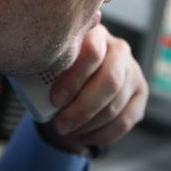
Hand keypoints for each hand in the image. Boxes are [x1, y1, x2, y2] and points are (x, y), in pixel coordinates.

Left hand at [36, 24, 147, 153]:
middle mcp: (120, 49)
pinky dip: (103, 134)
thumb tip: (30, 71)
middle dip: (82, 108)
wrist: (80, 80)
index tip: (55, 99)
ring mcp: (133, 71)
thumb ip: (47, 63)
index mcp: (96, 34)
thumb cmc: (60, 70)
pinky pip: (125, 120)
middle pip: (109, 81)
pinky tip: (86, 136)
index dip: (74, 79)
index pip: (92, 52)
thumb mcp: (53, 61)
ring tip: (68, 131)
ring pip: (115, 104)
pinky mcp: (140, 93)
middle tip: (60, 125)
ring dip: (89, 124)